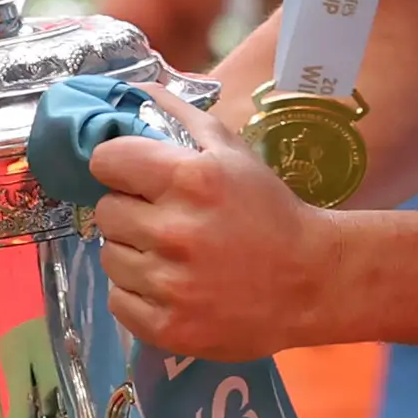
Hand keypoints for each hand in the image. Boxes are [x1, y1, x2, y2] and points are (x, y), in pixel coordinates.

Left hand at [87, 83, 332, 360]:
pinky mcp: (167, 327)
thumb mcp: (233, 152)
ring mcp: (170, 284)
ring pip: (109, 256)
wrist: (311, 283)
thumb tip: (133, 90)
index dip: (119, 166)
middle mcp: (175, 231)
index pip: (107, 161)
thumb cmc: (269, 211)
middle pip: (106, 211)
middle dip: (130, 210)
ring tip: (171, 254)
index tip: (135, 176)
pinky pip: (119, 300)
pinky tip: (170, 286)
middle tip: (163, 218)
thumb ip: (180, 115)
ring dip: (133, 252)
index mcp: (190, 179)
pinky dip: (137, 293)